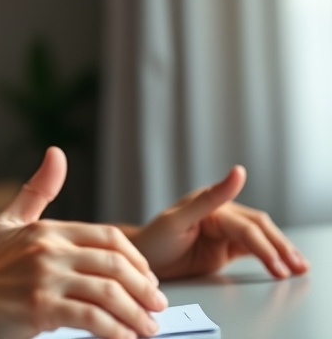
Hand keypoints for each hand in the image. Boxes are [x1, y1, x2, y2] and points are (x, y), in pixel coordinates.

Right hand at [0, 147, 166, 338]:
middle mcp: (49, 249)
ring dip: (136, 314)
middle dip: (144, 288)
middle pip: (116, 265)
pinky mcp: (41, 308)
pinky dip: (115, 331)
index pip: (109, 238)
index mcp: (47, 230)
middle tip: (157, 305)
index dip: (137, 260)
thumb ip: (37, 190)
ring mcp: (45, 278)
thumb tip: (57, 153)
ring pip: (110, 293)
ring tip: (147, 328)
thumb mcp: (8, 222)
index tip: (147, 278)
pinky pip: (92, 319)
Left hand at [130, 165, 309, 279]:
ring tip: (300, 269)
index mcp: (211, 205)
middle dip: (281, 248)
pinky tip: (284, 266)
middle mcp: (221, 215)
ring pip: (260, 238)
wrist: (140, 259)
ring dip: (280, 252)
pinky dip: (269, 257)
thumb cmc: (153, 239)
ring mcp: (224, 232)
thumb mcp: (177, 219)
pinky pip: (252, 249)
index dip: (264, 246)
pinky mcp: (224, 248)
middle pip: (260, 229)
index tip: (279, 262)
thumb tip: (239, 171)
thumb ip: (210, 198)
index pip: (245, 227)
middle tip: (298, 267)